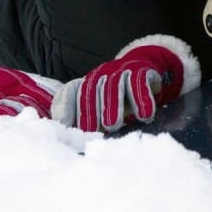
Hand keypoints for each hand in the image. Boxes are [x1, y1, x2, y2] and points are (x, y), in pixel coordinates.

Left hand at [51, 35, 200, 132]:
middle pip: (92, 91)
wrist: (145, 69)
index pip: (72, 92)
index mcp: (88, 83)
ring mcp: (121, 70)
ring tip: (113, 125)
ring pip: (114, 86)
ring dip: (113, 106)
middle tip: (91, 130)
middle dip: (91, 111)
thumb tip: (73, 142)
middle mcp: (102, 74)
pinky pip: (139, 82)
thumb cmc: (119, 95)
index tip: (66, 126)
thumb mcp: (100, 106)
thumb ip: (86, 119)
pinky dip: (142, 99)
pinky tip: (145, 116)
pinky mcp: (141, 70)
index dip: (67, 108)